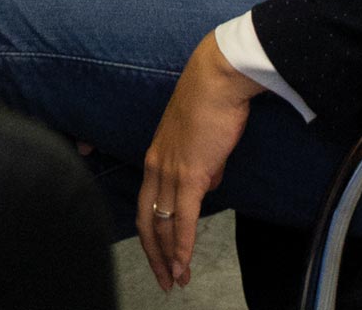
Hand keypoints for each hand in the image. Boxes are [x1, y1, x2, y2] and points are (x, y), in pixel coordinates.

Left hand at [137, 32, 263, 290]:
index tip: (160, 257)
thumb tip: (208, 183)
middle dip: (155, 255)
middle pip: (147, 221)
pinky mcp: (190, 174)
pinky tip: (184, 264)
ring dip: (170, 256)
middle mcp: (155, 167)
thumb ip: (201, 165)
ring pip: (163, 224)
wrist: (216, 80)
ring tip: (177, 280)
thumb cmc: (212, 102)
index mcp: (155, 157)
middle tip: (165, 281)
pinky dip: (183, 245)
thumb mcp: (199, 139)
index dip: (151, 235)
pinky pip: (184, 218)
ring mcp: (170, 171)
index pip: (145, 205)